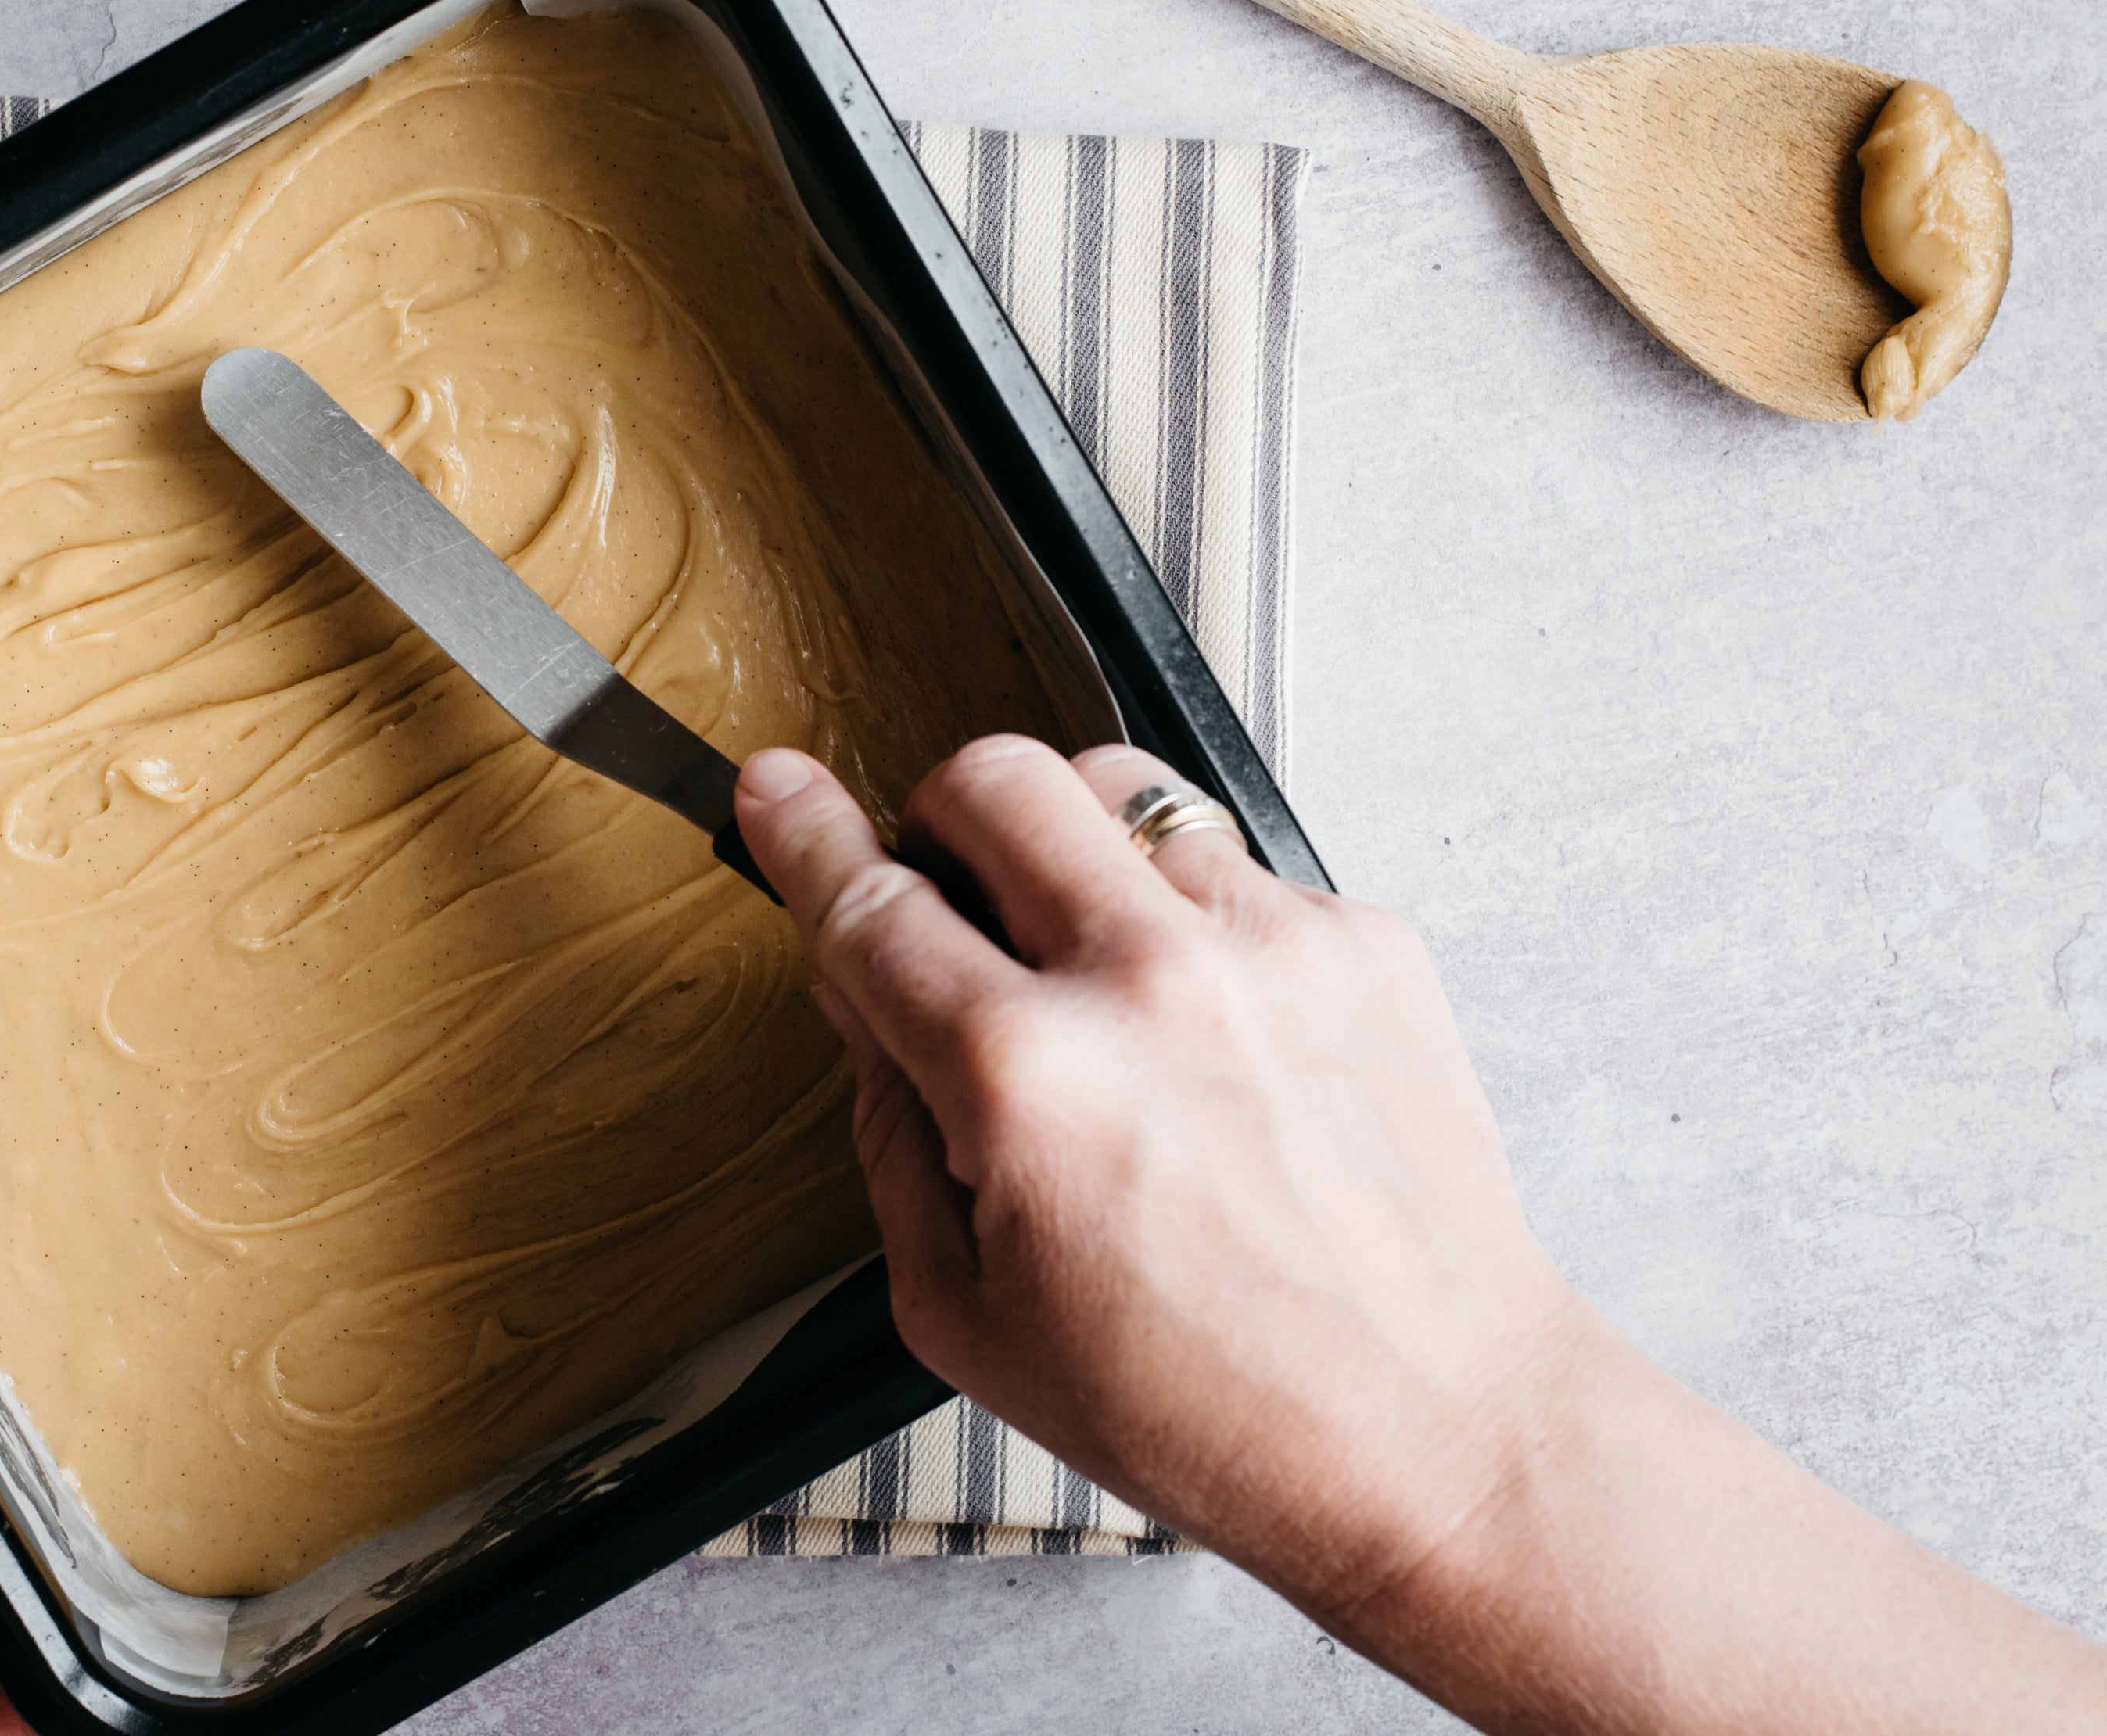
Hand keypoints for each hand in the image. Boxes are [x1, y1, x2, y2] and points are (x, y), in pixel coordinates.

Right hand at [736, 734, 1570, 1611]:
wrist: (1431, 1430)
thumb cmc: (1209, 1404)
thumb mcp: (965, 1310)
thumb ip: (890, 1129)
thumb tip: (863, 996)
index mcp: (1024, 1080)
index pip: (869, 902)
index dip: (802, 832)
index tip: (778, 788)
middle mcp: (1146, 982)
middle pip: (995, 779)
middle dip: (940, 816)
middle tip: (949, 888)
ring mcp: (1269, 947)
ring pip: (1121, 791)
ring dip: (1071, 852)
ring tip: (1089, 957)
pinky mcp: (1363, 943)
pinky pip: (1235, 863)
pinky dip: (1192, 919)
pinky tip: (1209, 1027)